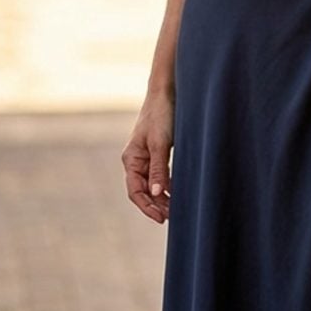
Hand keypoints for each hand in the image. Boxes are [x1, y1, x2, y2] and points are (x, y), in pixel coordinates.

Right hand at [122, 89, 174, 223]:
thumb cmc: (161, 115)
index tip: (161, 218)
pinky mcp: (158, 153)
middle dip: (156, 205)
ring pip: (152, 185)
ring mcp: (147, 157)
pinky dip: (168, 186)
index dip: (147, 207)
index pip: (135, 191)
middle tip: (174, 217)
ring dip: (163, 198)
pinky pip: (161, 176)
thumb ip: (159, 169)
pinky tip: (179, 192)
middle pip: (143, 191)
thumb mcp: (160, 144)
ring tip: (177, 209)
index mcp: (131, 159)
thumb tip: (156, 193)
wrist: (167, 92)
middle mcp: (136, 160)